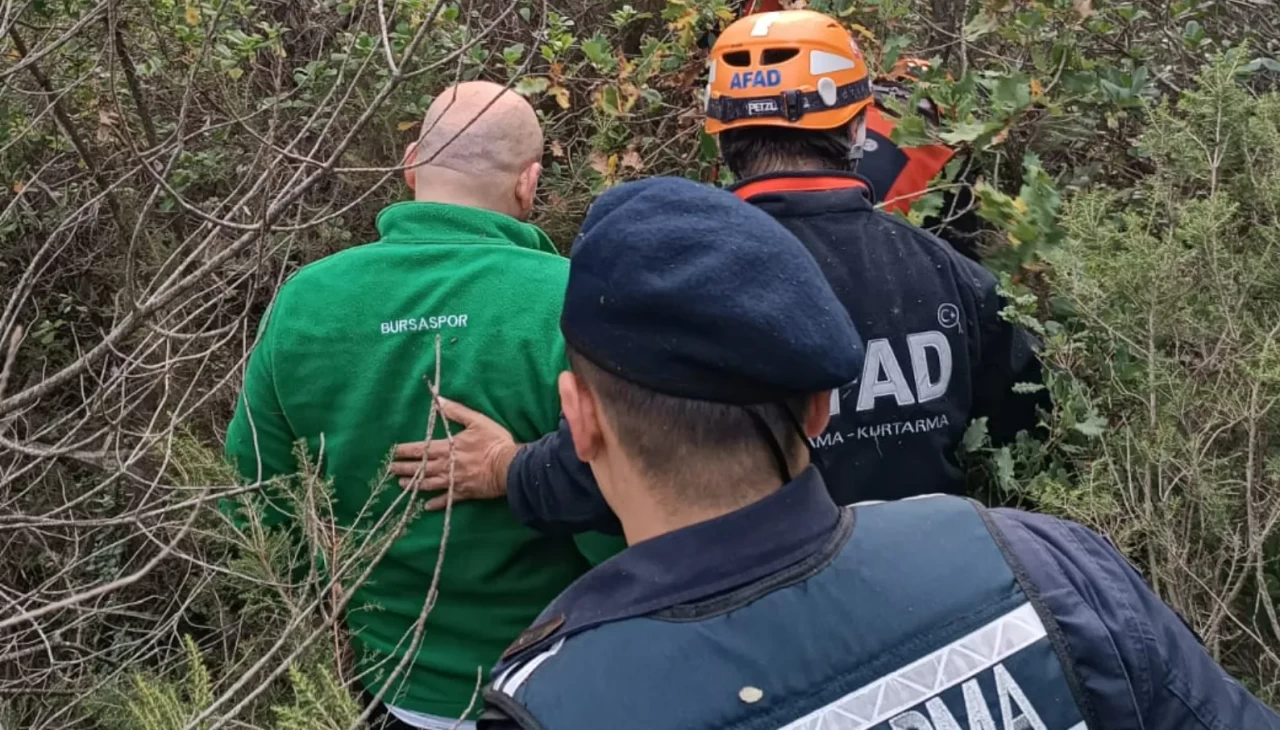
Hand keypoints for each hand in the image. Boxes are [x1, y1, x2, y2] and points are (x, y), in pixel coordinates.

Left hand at [390, 398, 519, 510]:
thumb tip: (437, 399)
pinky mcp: (463, 493)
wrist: (509, 467)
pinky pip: (446, 499)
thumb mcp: (476, 420)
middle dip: (404, 468)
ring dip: (414, 484)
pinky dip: (436, 503)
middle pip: (420, 468)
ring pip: (429, 484)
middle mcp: (446, 466)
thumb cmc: (494, 442)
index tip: (393, 452)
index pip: (420, 449)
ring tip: (402, 485)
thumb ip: (456, 411)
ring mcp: (454, 481)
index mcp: (447, 448)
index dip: (405, 451)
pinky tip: (426, 506)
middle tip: (391, 470)